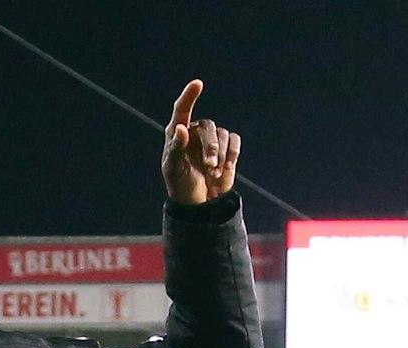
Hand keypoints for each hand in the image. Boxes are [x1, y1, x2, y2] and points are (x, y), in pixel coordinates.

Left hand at [161, 80, 239, 205]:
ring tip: (215, 173)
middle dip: (211, 147)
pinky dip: (233, 154)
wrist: (200, 204)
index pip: (182, 109)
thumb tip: (182, 128)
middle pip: (208, 127)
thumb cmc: (180, 185)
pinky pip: (234, 141)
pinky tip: (227, 168)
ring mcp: (212, 140)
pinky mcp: (227, 148)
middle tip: (210, 166)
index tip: (198, 84)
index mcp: (177, 133)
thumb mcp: (174, 169)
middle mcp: (195, 132)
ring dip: (221, 154)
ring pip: (222, 134)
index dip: (189, 95)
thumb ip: (176, 148)